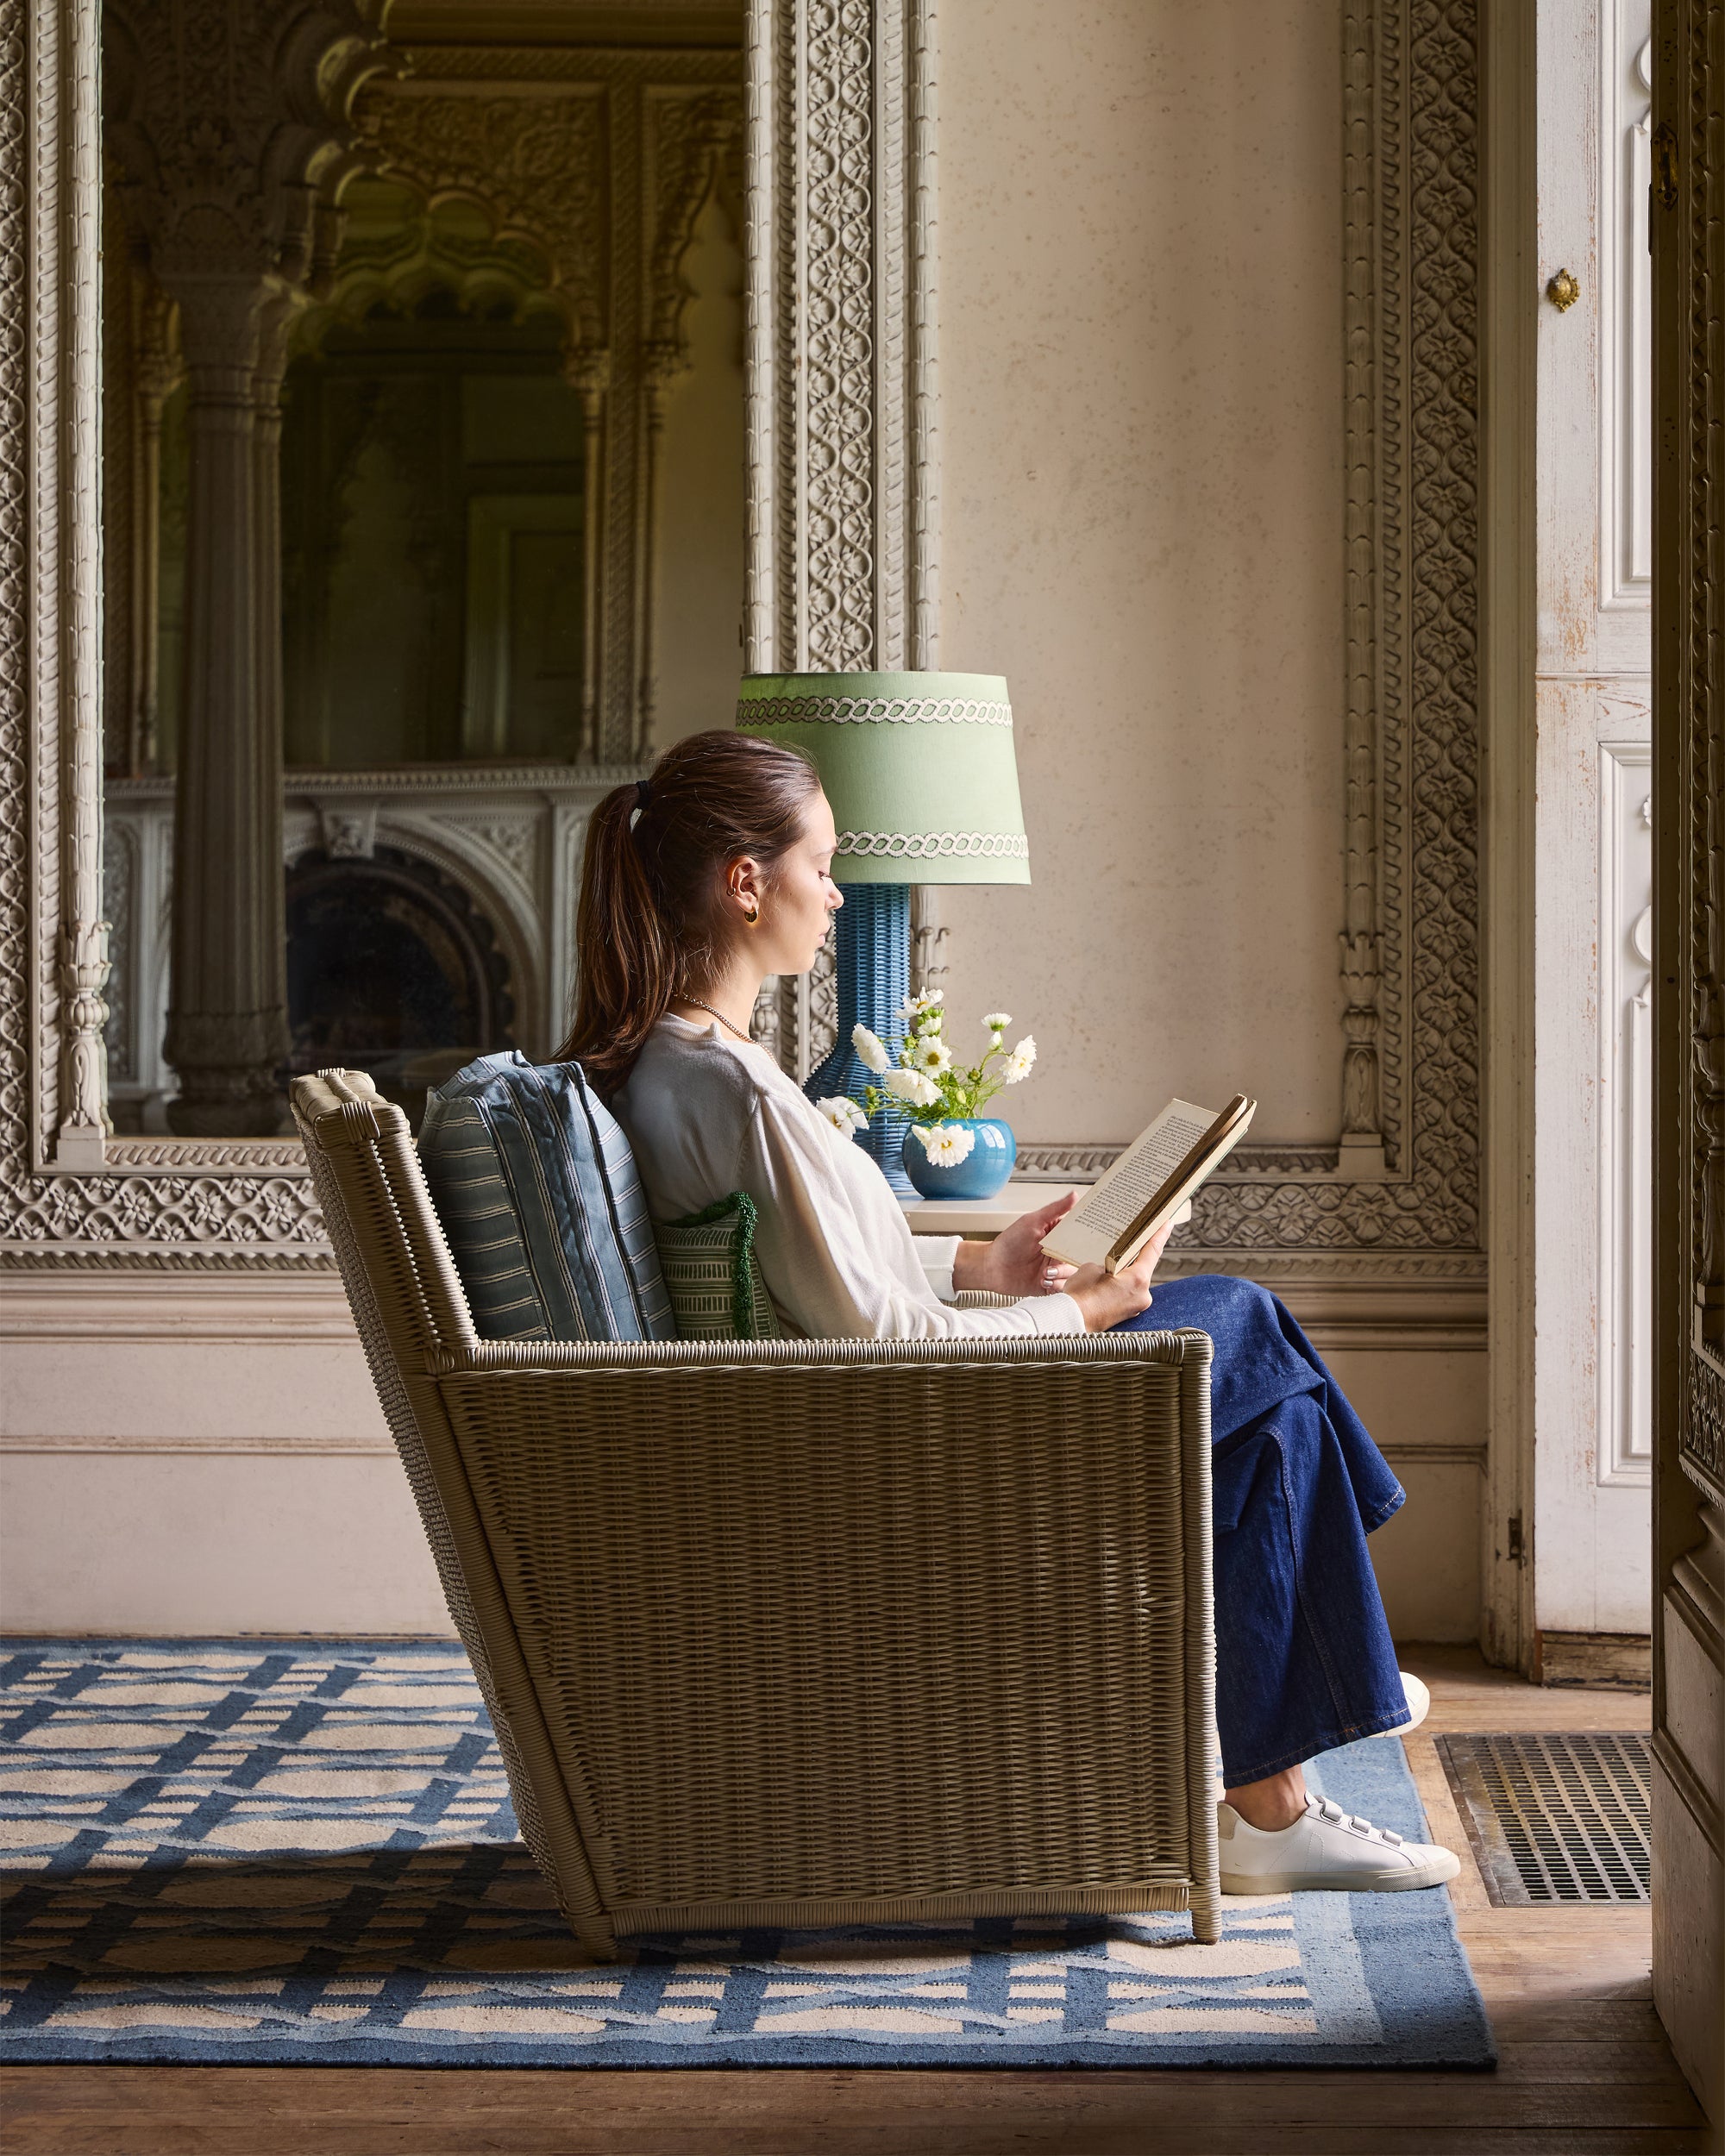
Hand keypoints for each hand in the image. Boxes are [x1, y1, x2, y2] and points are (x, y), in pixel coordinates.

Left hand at [952, 1190, 1079, 1298]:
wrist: (992, 1267)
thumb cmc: (1009, 1242)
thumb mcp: (1033, 1221)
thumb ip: (1055, 1209)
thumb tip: (1074, 1194)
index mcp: (1057, 1235)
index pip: (1080, 1234)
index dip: (1087, 1236)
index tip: (1094, 1238)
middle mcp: (1059, 1252)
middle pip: (1079, 1256)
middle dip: (1071, 1260)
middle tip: (1059, 1260)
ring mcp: (1055, 1269)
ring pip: (1073, 1273)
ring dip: (1061, 1274)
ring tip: (1045, 1273)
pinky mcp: (1050, 1284)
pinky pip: (1064, 1288)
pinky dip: (1056, 1286)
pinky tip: (1043, 1281)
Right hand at [1063, 1217, 1175, 1331]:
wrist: (1072, 1321)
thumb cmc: (1081, 1295)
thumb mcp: (1092, 1268)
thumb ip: (1108, 1263)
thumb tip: (1110, 1268)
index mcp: (1138, 1278)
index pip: (1153, 1250)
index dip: (1160, 1234)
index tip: (1167, 1223)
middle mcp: (1143, 1293)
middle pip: (1143, 1267)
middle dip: (1134, 1256)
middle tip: (1129, 1242)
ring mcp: (1137, 1306)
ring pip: (1134, 1281)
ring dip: (1125, 1273)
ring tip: (1108, 1268)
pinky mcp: (1128, 1314)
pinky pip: (1128, 1293)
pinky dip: (1120, 1286)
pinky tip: (1105, 1284)